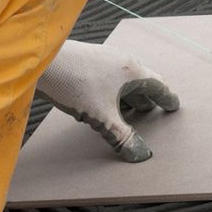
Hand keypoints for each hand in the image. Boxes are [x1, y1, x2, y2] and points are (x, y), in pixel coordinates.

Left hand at [36, 40, 179, 161]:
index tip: (173, 106)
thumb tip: (140, 155)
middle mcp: (121, 60)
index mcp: (132, 71)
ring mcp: (104, 57)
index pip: (159, 86)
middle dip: (147, 98)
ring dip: (128, 95)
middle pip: (142, 81)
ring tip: (126, 110)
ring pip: (124, 79)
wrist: (39, 61)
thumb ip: (122, 136)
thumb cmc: (73, 83)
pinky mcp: (88, 59)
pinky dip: (112, 90)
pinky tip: (101, 101)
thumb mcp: (102, 117)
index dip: (167, 99)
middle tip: (151, 111)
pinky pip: (109, 76)